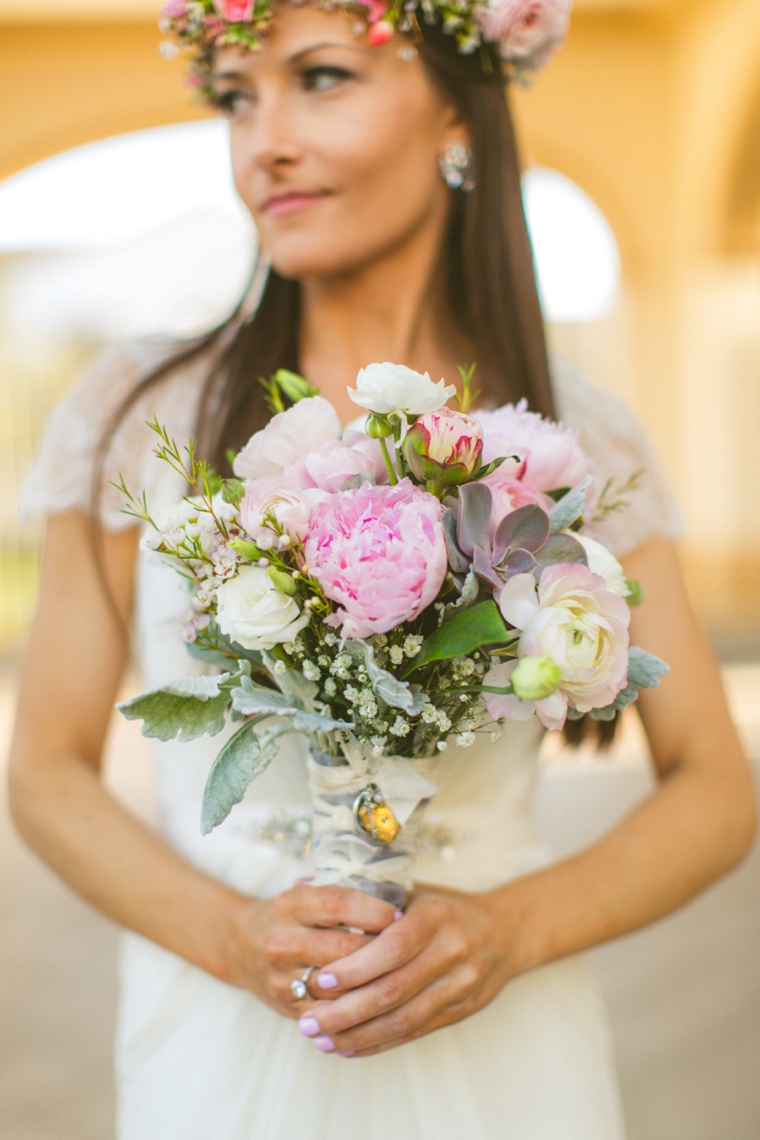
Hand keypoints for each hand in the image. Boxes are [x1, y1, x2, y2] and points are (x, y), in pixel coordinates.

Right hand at [223, 884, 397, 1019]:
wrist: (240, 946)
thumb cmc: (288, 916)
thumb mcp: (305, 895)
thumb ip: (342, 898)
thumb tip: (395, 899)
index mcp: (291, 905)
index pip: (339, 904)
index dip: (375, 911)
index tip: (400, 916)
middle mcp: (283, 941)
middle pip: (345, 948)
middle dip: (382, 949)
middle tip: (408, 950)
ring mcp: (283, 978)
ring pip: (342, 986)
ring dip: (374, 982)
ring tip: (399, 975)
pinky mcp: (287, 1007)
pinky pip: (331, 1014)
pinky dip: (357, 1009)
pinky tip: (378, 1002)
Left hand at [296, 884, 522, 1055]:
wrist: (504, 932)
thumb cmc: (445, 908)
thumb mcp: (416, 894)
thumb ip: (373, 900)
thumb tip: (309, 890)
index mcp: (436, 916)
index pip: (391, 947)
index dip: (355, 967)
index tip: (320, 978)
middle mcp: (452, 951)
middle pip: (394, 990)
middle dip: (346, 1010)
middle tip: (308, 1021)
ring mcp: (460, 986)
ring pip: (403, 1019)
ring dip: (358, 1034)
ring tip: (320, 1039)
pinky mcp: (460, 1011)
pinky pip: (414, 1032)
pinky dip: (379, 1042)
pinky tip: (348, 1046)